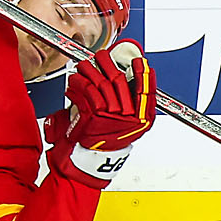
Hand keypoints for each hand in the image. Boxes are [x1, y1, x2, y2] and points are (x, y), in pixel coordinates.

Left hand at [44, 41, 155, 187]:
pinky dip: (76, 83)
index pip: (147, 90)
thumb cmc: (102, 145)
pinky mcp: (93, 115)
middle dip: (108, 63)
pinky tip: (73, 83)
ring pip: (100, 82)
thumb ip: (127, 108)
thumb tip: (122, 80)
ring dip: (88, 70)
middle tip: (102, 56)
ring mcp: (111, 116)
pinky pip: (85, 90)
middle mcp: (128, 118)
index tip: (140, 61)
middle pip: (120, 80)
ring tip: (83, 67)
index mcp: (142, 120)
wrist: (86, 164)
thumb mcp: (123, 128)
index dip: (144, 74)